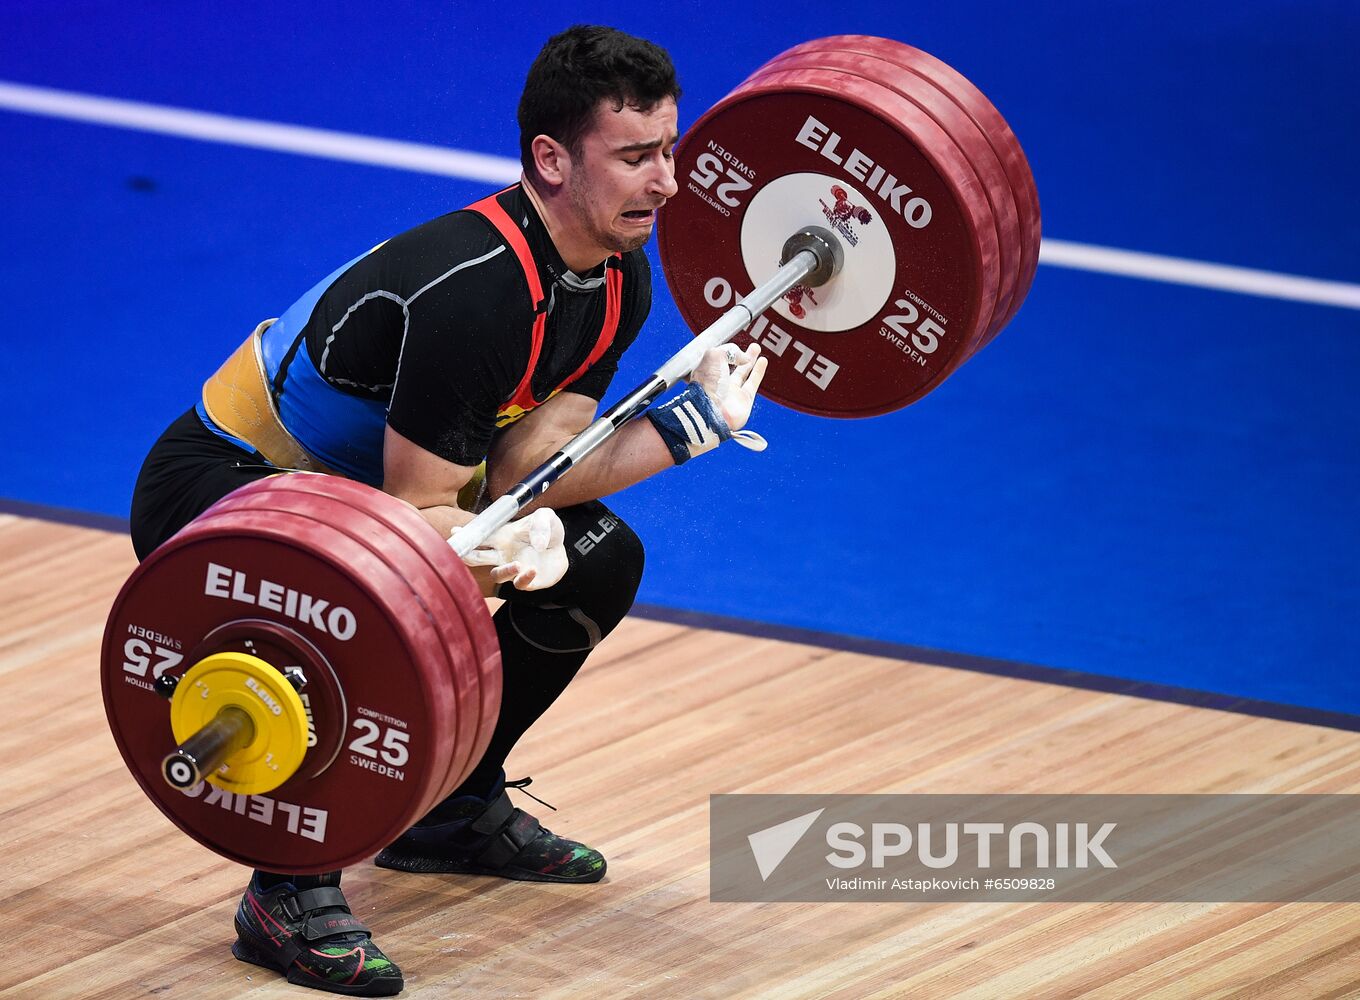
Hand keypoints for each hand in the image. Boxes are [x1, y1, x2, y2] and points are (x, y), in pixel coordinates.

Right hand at [451, 508, 566, 590]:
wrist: (561, 548)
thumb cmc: (547, 530)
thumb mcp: (546, 517)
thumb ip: (540, 524)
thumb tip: (537, 544)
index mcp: (502, 537)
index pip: (480, 537)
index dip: (466, 535)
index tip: (455, 532)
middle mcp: (503, 554)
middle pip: (478, 558)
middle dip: (468, 556)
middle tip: (465, 553)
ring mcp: (513, 568)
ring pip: (497, 575)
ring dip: (504, 571)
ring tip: (517, 565)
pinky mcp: (527, 581)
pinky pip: (519, 584)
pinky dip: (524, 578)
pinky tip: (533, 570)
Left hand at [689, 343, 767, 432]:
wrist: (711, 410)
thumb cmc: (707, 384)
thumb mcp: (715, 355)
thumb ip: (731, 351)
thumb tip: (745, 357)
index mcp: (705, 373)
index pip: (717, 359)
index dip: (726, 351)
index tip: (735, 345)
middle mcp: (718, 383)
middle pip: (731, 365)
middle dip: (740, 355)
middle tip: (751, 346)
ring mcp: (730, 393)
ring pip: (743, 373)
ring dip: (751, 361)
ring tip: (757, 349)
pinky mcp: (744, 401)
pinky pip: (753, 383)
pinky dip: (759, 371)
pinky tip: (763, 361)